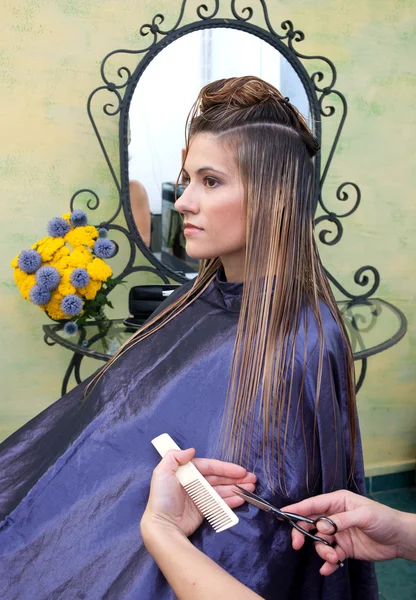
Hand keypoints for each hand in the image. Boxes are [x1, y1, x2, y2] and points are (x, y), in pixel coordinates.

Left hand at [141, 448, 255, 539]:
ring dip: (237, 489)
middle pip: (219, 478)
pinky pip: (220, 504)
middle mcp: (195, 483)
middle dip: (236, 478)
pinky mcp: (203, 511)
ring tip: (251, 488)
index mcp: (187, 472)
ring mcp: (200, 498)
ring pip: (222, 490)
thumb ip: (175, 457)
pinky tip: (242, 499)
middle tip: (252, 479)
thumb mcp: (162, 473)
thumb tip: (192, 450)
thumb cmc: (162, 498)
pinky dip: (231, 501)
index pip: (210, 467)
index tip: (241, 470)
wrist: (162, 526)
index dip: (226, 468)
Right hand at [283, 490, 410, 574]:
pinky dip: (327, 563)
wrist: (399, 539)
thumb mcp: (363, 515)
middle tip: (298, 545)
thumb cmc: (383, 519)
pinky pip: (330, 556)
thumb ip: (341, 520)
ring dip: (322, 551)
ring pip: (320, 542)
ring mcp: (339, 533)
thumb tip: (321, 526)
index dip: (297, 508)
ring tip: (333, 558)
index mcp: (338, 502)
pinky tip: (328, 569)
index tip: (283, 514)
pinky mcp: (344, 548)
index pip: (313, 504)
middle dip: (303, 534)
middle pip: (311, 524)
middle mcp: (335, 516)